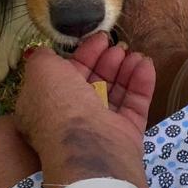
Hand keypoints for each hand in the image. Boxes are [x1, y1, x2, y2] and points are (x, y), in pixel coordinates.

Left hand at [16, 34, 154, 187]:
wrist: (88, 149)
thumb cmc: (59, 106)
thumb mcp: (40, 72)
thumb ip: (42, 58)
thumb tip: (45, 52)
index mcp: (47, 106)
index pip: (66, 75)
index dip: (82, 54)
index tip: (98, 38)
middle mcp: (72, 118)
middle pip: (93, 82)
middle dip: (105, 60)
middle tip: (118, 44)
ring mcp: (100, 128)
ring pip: (115, 93)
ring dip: (125, 69)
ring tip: (135, 52)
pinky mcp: (126, 134)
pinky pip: (135, 104)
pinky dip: (141, 82)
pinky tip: (146, 63)